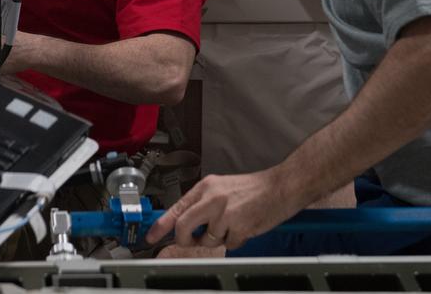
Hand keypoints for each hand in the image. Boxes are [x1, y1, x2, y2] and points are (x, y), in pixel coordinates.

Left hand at [145, 170, 300, 250]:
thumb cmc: (253, 189)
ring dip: (218, 239)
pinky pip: (228, 244)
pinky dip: (235, 241)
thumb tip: (183, 222)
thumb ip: (202, 204)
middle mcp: (212, 198)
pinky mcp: (238, 227)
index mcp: (206, 186)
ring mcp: (225, 213)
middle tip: (192, 240)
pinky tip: (243, 227)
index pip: (176, 207)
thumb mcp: (221, 189)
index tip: (151, 236)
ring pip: (207, 239)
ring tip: (232, 224)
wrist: (280, 187)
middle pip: (184, 226)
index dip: (160, 225)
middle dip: (185, 239)